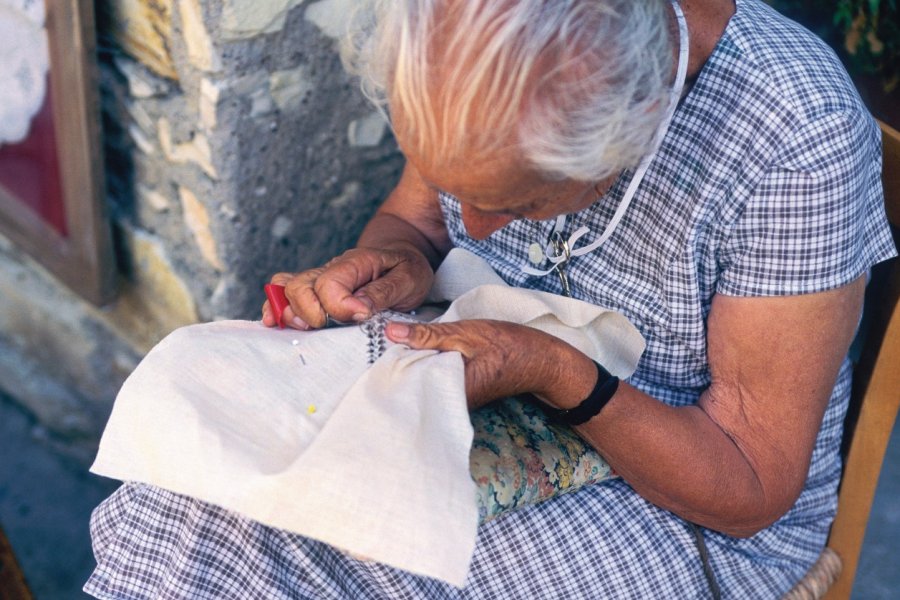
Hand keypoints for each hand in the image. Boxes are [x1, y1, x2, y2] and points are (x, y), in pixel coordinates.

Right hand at [262, 243, 433, 328]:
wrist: (403, 258)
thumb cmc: (407, 269)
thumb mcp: (408, 279)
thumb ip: (383, 292)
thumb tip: (358, 308)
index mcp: (355, 263)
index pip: (330, 285)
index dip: (339, 307)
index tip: (361, 317)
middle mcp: (331, 268)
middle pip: (300, 287)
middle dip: (310, 314)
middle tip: (329, 327)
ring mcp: (320, 278)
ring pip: (287, 288)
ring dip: (289, 312)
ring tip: (303, 329)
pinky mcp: (315, 289)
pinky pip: (284, 291)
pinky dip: (276, 306)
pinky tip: (275, 322)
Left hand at [384, 319, 595, 409]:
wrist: (542, 361)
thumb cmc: (508, 346)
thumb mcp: (466, 333)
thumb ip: (428, 334)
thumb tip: (390, 331)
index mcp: (451, 391)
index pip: (408, 385)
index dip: (390, 370)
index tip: (372, 356)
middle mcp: (451, 403)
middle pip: (413, 388)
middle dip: (398, 371)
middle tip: (380, 350)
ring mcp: (456, 401)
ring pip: (423, 386)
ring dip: (412, 369)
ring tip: (396, 351)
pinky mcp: (460, 395)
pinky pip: (434, 385)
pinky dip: (426, 371)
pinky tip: (418, 357)